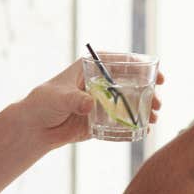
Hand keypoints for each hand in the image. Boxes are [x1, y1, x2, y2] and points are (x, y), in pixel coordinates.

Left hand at [24, 60, 166, 146]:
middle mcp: (101, 83)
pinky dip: (135, 125)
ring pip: (130, 102)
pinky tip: (144, 131)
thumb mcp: (59, 98)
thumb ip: (76, 100)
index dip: (143, 68)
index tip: (158, 77)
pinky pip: (123, 121)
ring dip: (145, 109)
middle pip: (132, 83)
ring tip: (154, 118)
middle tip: (158, 103)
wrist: (34, 128)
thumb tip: (90, 104)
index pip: (122, 63)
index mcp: (92, 68)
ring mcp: (103, 101)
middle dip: (149, 92)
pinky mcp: (103, 119)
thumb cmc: (43, 103)